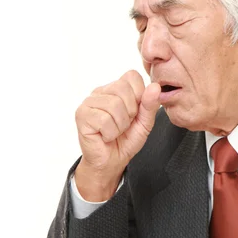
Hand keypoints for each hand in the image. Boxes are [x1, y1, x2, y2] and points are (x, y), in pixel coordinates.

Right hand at [74, 70, 160, 200]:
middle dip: (130, 112)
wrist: (112, 162)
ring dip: (120, 125)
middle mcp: (100, 91)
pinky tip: (105, 136)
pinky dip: (110, 133)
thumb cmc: (126, 140)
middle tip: (123, 124)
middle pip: (123, 89)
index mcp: (115, 88)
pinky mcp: (81, 115)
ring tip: (115, 131)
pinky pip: (104, 119)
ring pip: (114, 105)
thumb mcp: (145, 122)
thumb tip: (155, 86)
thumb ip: (150, 104)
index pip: (132, 76)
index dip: (139, 95)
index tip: (134, 112)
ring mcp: (88, 102)